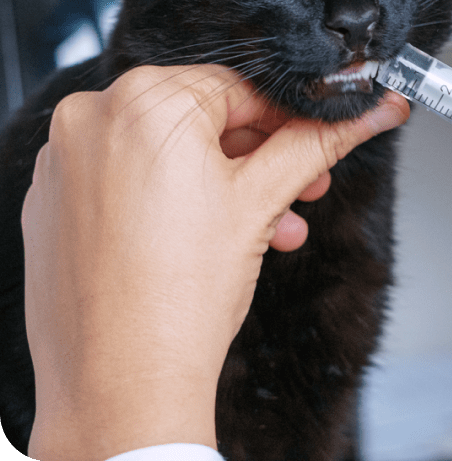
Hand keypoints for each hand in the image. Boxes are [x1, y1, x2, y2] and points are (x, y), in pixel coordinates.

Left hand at [22, 64, 409, 460]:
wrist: (120, 389)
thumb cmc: (179, 298)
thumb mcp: (263, 200)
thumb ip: (320, 142)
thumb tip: (370, 113)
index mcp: (143, 101)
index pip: (240, 87)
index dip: (288, 118)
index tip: (314, 138)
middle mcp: (93, 117)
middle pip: (206, 120)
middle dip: (263, 158)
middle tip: (302, 184)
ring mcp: (68, 160)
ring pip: (171, 152)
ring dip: (229, 184)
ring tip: (270, 223)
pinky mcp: (57, 200)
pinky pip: (134, 178)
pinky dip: (177, 197)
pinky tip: (217, 233)